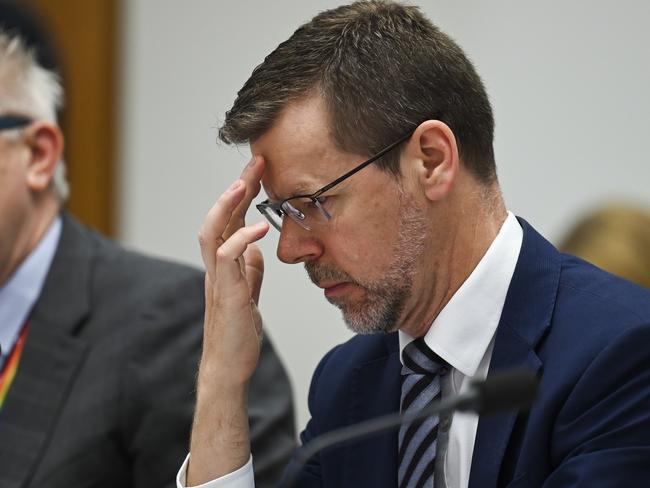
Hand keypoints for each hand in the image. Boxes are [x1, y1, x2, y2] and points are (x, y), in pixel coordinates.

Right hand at [198, 155, 268, 385]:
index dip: (241, 195)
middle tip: (256, 163)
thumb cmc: (236, 333)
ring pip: (212, 232)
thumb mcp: (248, 294)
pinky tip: (260, 229)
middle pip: (218, 218)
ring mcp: (218, 280)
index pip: (228, 221)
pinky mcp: (226, 295)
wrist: (227, 368)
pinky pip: (225, 260)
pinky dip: (241, 240)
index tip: (258, 172)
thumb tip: (256, 251)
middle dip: (236, 188)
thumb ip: (249, 272)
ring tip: (244, 184)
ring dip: (227, 206)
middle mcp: (216, 268)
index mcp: (223, 266)